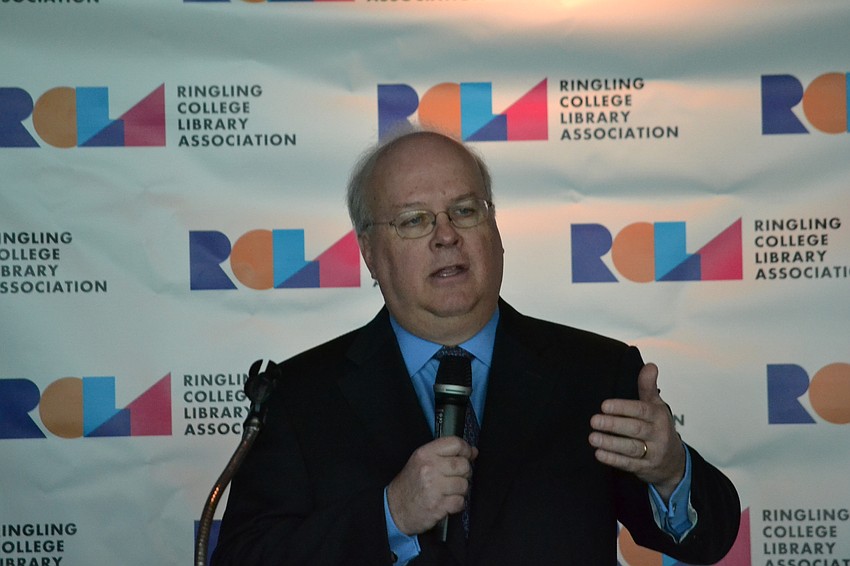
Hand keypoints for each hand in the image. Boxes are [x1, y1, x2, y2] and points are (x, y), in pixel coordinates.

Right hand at [386, 436, 477, 534]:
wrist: (395, 508)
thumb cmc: (411, 484)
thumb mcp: (422, 461)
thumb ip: (446, 454)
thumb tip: (473, 451)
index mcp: (425, 454)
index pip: (455, 443)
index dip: (466, 449)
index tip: (467, 456)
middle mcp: (429, 468)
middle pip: (463, 465)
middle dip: (465, 473)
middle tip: (455, 477)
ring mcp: (433, 488)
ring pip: (464, 484)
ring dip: (460, 490)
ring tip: (449, 491)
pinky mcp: (437, 506)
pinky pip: (460, 502)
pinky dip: (457, 504)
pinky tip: (447, 502)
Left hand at [588, 362, 685, 500]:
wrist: (675, 463)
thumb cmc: (660, 429)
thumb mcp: (656, 406)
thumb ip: (648, 387)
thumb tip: (650, 366)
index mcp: (659, 417)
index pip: (641, 410)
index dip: (623, 408)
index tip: (604, 405)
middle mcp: (657, 435)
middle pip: (635, 429)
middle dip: (614, 425)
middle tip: (594, 420)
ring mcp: (652, 453)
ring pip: (632, 448)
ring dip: (611, 443)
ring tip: (593, 437)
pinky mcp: (645, 468)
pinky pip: (629, 464)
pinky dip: (614, 459)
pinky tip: (599, 453)